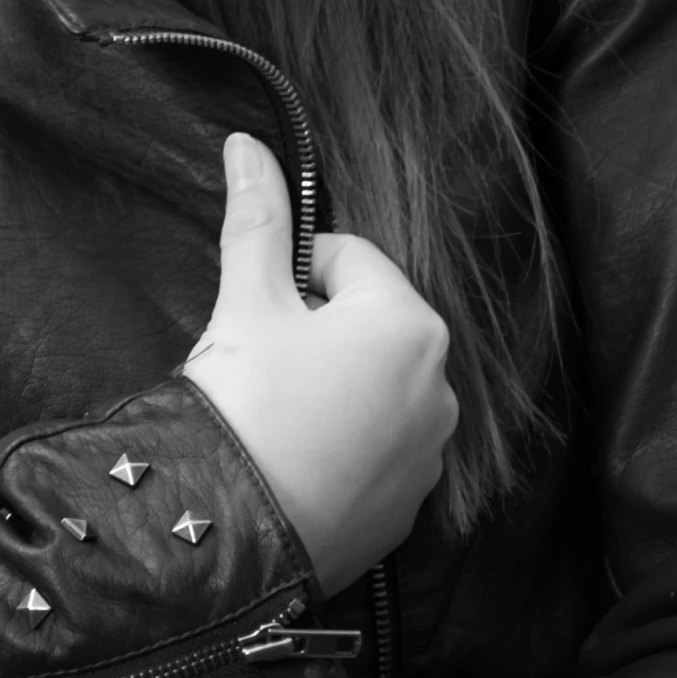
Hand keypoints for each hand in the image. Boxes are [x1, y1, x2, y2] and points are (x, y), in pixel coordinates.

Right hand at [182, 132, 457, 595]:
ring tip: (275, 411)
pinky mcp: (409, 507)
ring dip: (330, 382)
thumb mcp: (247, 298)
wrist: (235, 534)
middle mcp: (441, 386)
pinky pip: (377, 445)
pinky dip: (341, 439)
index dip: (291, 272)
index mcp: (410, 322)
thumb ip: (258, 216)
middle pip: (365, 320)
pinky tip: (294, 454)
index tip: (255, 309)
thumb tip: (247, 143)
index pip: (346, 257)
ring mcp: (430, 454)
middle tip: (260, 358)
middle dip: (315, 327)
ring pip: (372, 384)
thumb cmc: (248, 402)